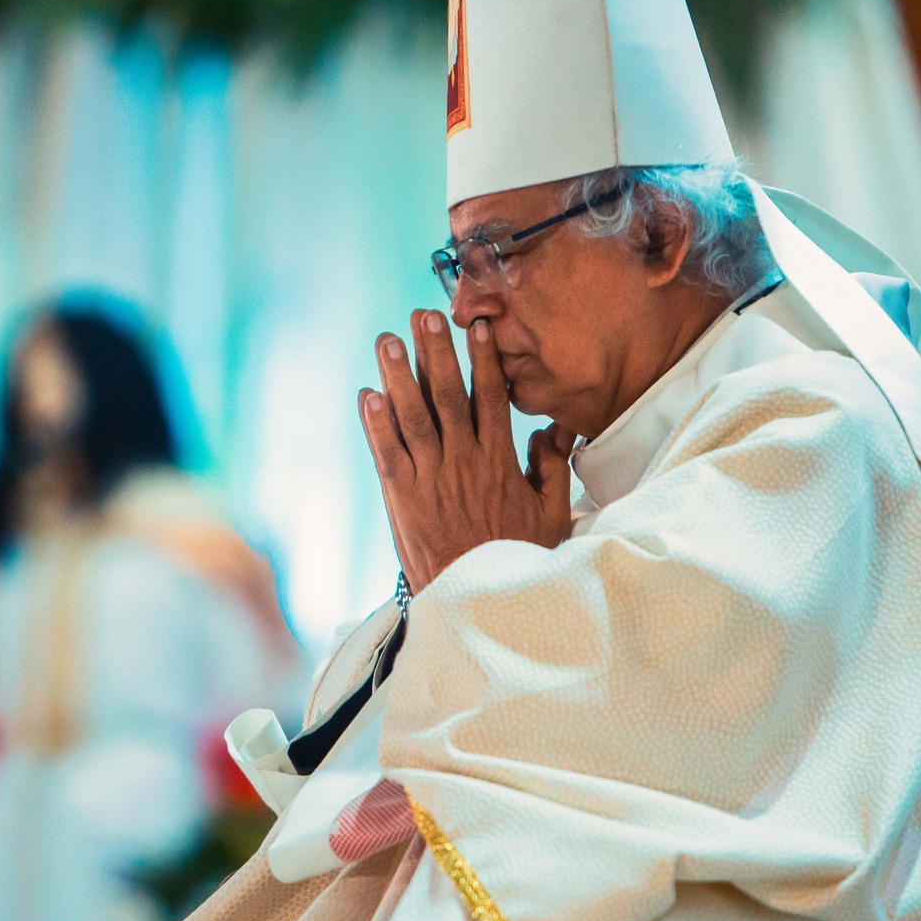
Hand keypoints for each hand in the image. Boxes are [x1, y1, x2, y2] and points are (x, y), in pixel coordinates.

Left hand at [359, 309, 574, 594]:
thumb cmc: (517, 559)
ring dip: (398, 376)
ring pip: (412, 417)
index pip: (491, 398)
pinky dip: (375, 425)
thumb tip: (553, 429)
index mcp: (500, 460)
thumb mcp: (551, 514)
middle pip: (447, 395)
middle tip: (422, 315)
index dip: (484, 360)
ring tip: (386, 340)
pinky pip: (387, 455)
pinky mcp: (403, 500)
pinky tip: (366, 395)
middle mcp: (464, 462)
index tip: (478, 327)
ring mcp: (431, 480)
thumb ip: (552, 468)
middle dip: (435, 352)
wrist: (479, 605)